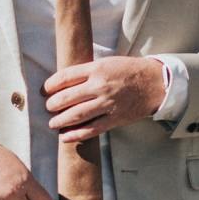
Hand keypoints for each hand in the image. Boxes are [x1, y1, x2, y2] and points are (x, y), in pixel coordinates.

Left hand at [44, 54, 167, 139]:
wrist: (154, 83)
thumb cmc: (128, 71)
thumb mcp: (106, 63)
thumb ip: (86, 72)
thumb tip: (63, 83)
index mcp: (96, 69)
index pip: (65, 77)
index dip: (50, 85)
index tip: (44, 91)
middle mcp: (100, 86)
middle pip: (66, 98)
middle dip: (52, 105)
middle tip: (48, 108)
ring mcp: (107, 104)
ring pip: (76, 115)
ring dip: (60, 121)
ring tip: (52, 123)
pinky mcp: (114, 119)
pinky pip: (91, 130)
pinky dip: (76, 135)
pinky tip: (65, 137)